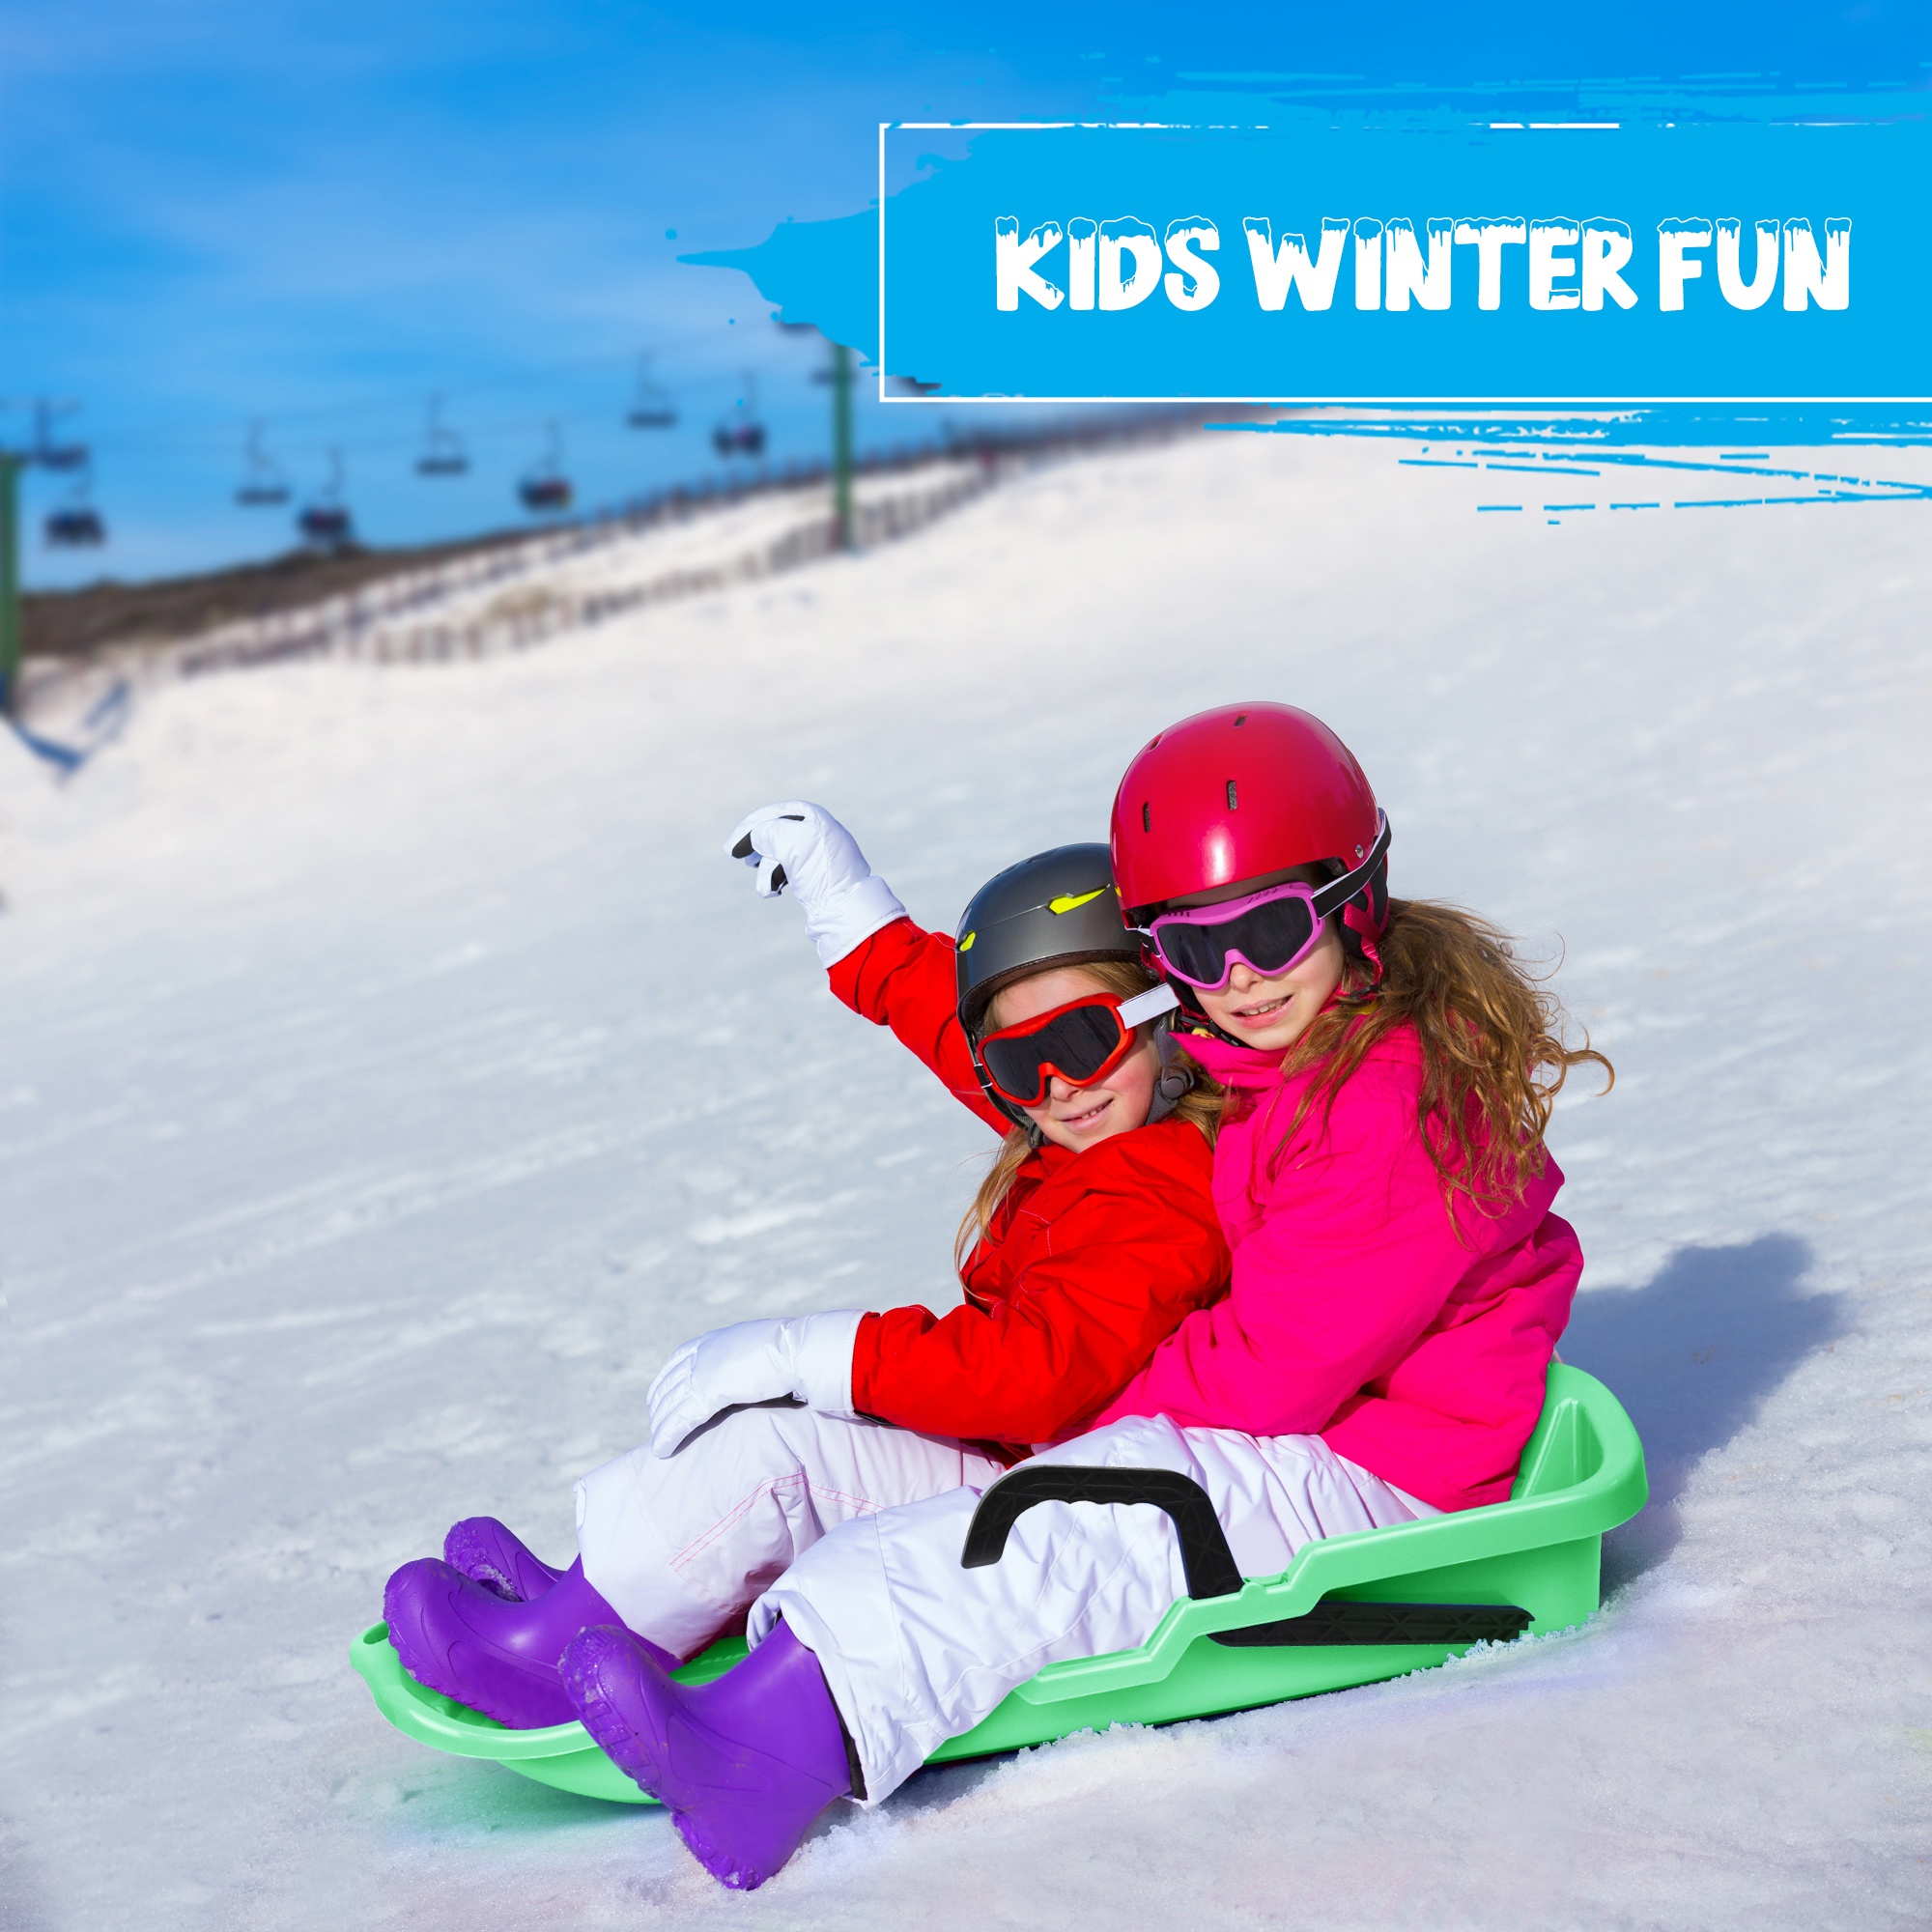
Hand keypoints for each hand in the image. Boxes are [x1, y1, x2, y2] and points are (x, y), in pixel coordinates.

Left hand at [647, 1311, 865, 1457]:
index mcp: (716, 1341)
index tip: (661, 1397)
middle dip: (659, 1405)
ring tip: (658, 1445)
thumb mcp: (762, 1350)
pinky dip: (667, 1435)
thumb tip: (758, 1370)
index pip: (678, 1360)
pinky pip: (680, 1419)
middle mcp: (704, 1353)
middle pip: (669, 1383)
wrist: (799, 1351)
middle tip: (657, 1424)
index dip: (667, 1381)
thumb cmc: (792, 1352)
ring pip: (670, 1403)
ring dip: (660, 1425)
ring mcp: (704, 1371)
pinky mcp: (708, 1392)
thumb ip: (750, 1359)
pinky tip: (661, 1450)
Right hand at [724, 801, 906, 966]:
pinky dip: (777, 878)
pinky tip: (774, 891)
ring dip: (767, 870)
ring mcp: (817, 853)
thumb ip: (768, 832)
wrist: (845, 908)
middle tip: (740, 859)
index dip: (749, 828)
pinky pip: (789, 870)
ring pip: (779, 854)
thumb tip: (757, 837)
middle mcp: (817, 831)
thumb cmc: (820, 871)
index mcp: (814, 817)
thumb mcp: (791, 842)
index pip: (774, 814)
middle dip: (757, 848)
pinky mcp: (815, 874)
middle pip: (775, 833)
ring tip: (765, 888)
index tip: (731, 849)